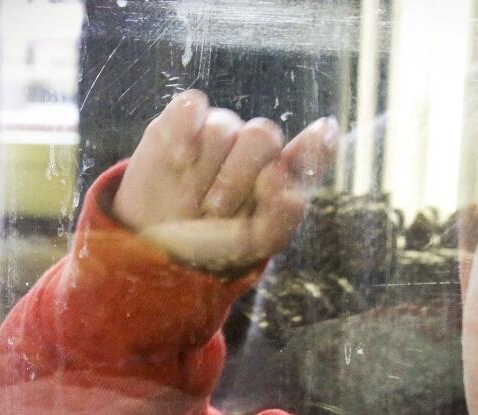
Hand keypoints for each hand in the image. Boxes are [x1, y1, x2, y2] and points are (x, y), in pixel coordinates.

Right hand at [112, 89, 337, 271]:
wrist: (155, 243)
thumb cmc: (210, 244)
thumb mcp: (250, 245)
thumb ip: (280, 220)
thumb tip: (293, 193)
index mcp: (280, 175)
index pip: (308, 151)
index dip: (315, 145)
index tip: (322, 136)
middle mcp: (253, 149)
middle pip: (261, 135)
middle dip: (236, 178)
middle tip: (215, 211)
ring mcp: (218, 132)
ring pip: (222, 129)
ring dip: (202, 174)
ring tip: (190, 204)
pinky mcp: (180, 122)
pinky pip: (190, 106)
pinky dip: (185, 132)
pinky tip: (180, 159)